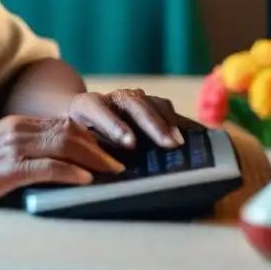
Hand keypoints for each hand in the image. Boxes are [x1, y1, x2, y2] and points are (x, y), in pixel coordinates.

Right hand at [0, 115, 125, 207]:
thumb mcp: (1, 154)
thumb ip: (28, 152)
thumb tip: (63, 162)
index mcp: (17, 124)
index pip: (63, 124)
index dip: (91, 136)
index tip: (112, 150)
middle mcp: (17, 130)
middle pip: (69, 131)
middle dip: (100, 146)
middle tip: (121, 162)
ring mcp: (13, 148)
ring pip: (64, 144)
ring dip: (94, 158)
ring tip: (113, 171)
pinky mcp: (9, 169)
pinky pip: (47, 167)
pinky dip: (71, 171)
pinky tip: (86, 180)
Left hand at [68, 88, 187, 148]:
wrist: (78, 117)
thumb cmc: (76, 136)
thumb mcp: (73, 144)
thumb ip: (86, 152)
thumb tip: (104, 171)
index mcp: (85, 106)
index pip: (96, 108)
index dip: (113, 124)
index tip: (130, 143)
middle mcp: (110, 98)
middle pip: (131, 102)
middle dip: (150, 123)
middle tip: (167, 144)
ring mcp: (130, 98)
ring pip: (150, 102)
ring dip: (166, 122)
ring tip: (179, 143)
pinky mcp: (146, 104)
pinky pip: (166, 109)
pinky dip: (180, 122)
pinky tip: (197, 136)